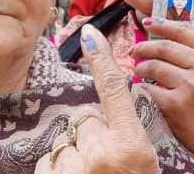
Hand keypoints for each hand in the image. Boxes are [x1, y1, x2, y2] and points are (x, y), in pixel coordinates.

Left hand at [36, 24, 158, 173]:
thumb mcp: (145, 163)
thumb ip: (129, 137)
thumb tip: (108, 117)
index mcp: (131, 147)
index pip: (114, 91)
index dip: (101, 60)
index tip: (90, 33)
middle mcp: (101, 153)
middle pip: (86, 118)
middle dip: (91, 134)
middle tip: (105, 161)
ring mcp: (73, 168)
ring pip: (66, 140)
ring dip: (74, 155)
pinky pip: (48, 159)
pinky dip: (57, 169)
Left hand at [130, 18, 193, 173]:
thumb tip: (162, 32)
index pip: (185, 30)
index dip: (163, 24)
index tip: (147, 22)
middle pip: (164, 46)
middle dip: (144, 46)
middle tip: (135, 51)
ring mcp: (192, 86)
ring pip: (153, 65)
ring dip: (140, 66)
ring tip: (138, 70)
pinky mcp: (176, 104)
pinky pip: (148, 87)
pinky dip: (140, 87)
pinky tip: (141, 88)